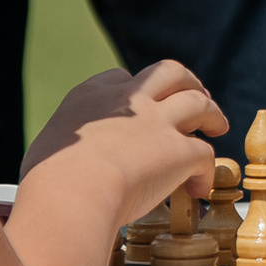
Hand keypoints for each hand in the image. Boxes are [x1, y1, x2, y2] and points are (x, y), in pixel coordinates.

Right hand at [20, 60, 228, 223]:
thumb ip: (65, 150)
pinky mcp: (178, 151)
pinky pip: (204, 154)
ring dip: (212, 112)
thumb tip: (59, 166)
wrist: (72, 192)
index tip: (144, 103)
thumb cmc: (48, 181)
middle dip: (188, 82)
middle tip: (199, 95)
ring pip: (198, 103)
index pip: (122, 78)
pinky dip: (207, 170)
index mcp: (91, 97)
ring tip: (217, 126)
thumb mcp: (47, 151)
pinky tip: (200, 188)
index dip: (138, 89)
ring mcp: (156, 123)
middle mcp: (129, 102)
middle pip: (169, 73)